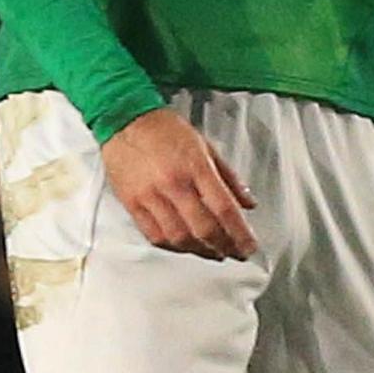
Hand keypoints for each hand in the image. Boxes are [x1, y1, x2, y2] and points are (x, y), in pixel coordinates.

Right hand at [102, 106, 258, 259]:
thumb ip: (229, 177)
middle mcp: (173, 184)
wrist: (124, 119)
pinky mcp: (132, 204)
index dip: (240, 234)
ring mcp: (150, 196)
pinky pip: (155, 235)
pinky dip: (174, 247)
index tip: (249, 246)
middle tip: (235, 253)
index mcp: (196, 167)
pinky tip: (185, 246)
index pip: (224, 209)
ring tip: (214, 253)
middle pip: (204, 229)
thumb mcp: (206, 146)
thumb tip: (248, 202)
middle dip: (225, 247)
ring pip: (179, 238)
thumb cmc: (164, 130)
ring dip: (200, 251)